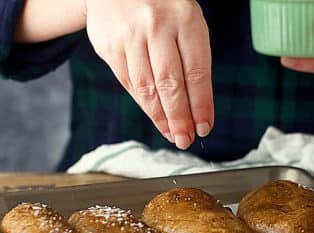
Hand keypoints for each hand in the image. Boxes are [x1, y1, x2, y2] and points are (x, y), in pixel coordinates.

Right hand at [84, 0, 213, 148]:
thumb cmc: (164, 10)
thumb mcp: (187, 23)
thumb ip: (193, 61)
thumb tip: (198, 110)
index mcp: (185, 19)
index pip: (196, 71)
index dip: (201, 104)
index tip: (205, 127)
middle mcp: (156, 26)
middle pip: (170, 83)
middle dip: (180, 117)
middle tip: (185, 139)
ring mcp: (129, 36)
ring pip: (146, 87)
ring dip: (160, 117)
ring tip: (171, 134)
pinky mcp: (108, 45)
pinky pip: (128, 83)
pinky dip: (143, 104)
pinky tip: (154, 117)